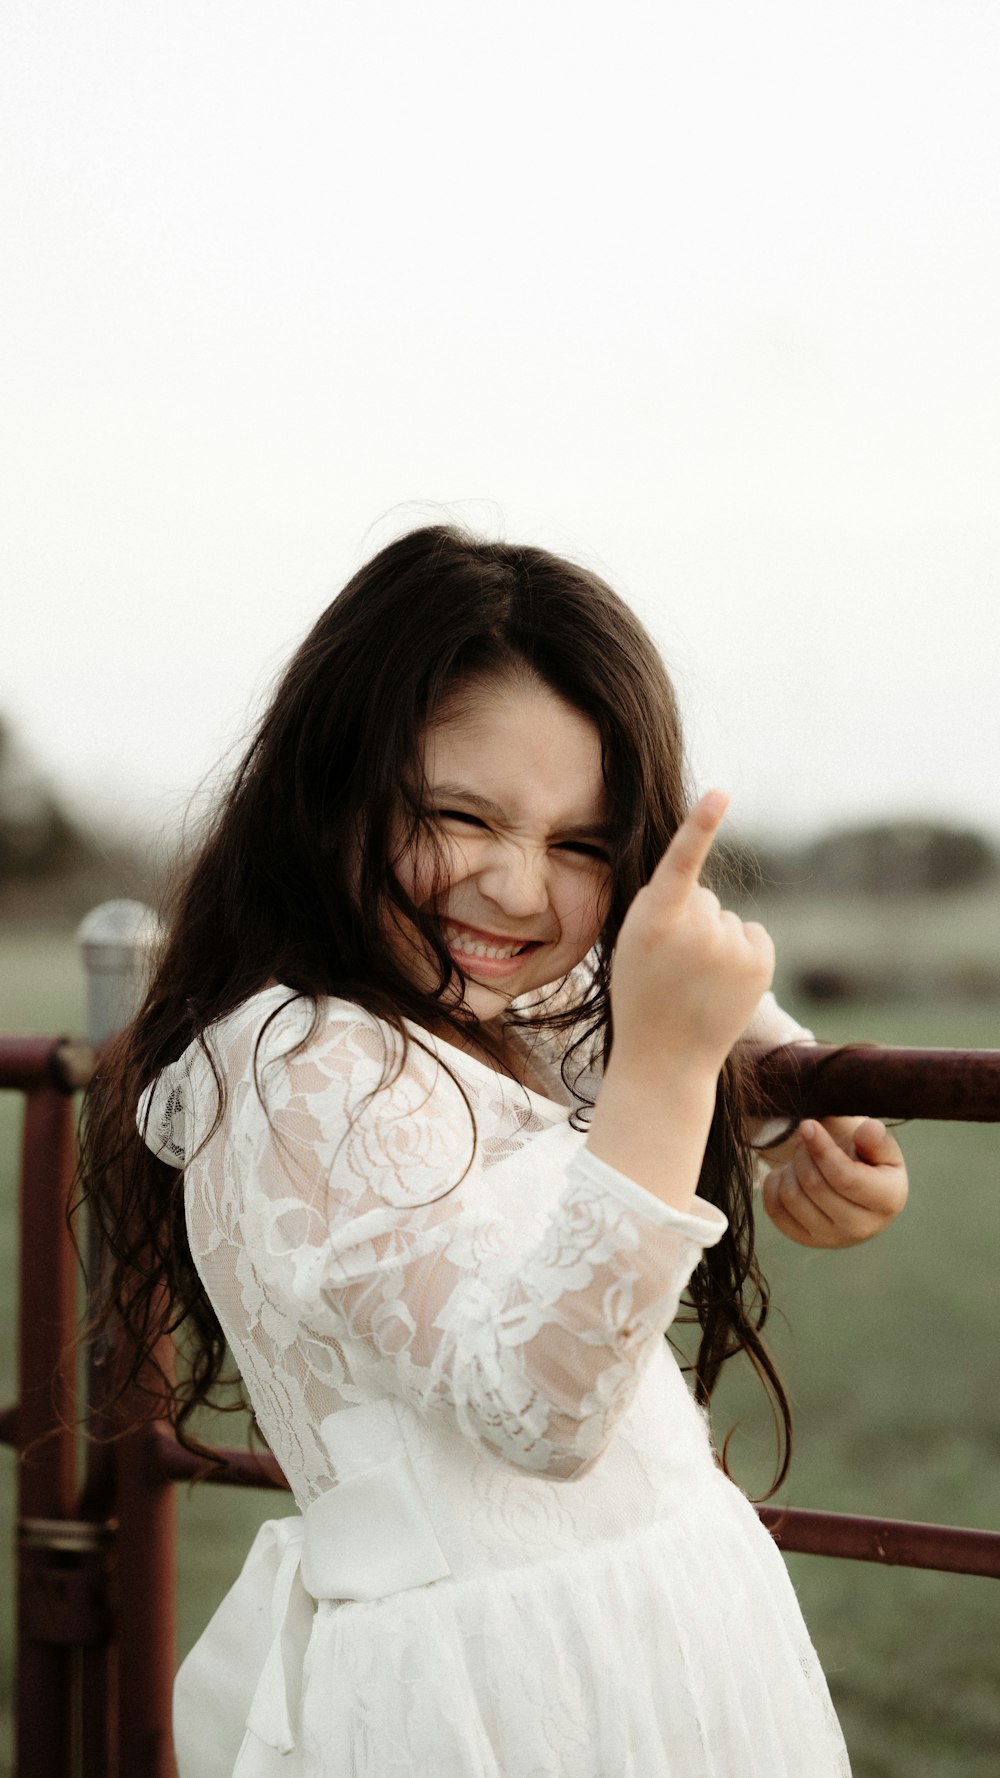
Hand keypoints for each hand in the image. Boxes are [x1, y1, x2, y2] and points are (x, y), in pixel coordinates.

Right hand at [609, 790, 775, 1075]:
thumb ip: (664, 906)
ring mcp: (733, 949)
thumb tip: (708, 889)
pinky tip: (722, 983)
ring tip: (694, 983)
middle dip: (691, 920)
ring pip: (726, 918)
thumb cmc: (642, 993)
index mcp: (655, 922)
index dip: (700, 826)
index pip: (681, 863)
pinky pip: (750, 933)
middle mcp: (697, 931)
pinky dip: (740, 952)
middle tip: (671, 966)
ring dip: (715, 940)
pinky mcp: (761, 963)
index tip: (720, 794)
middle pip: (704, 896)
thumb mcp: (634, 943)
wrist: (666, 1060)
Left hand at [761, 1116, 908, 1247]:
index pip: (844, 1177)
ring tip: (802, 1158)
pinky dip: (774, 1186)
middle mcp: (861, 1227)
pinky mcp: (805, 1240)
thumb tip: (870, 1130)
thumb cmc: (870, 1163)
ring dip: (790, 1168)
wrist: (857, 1193)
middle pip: (814, 1185)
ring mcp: (831, 1239)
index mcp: (887, 1200)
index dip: (822, 1149)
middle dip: (804, 1154)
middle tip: (808, 1141)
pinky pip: (775, 1209)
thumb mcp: (880, 1147)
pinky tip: (789, 1175)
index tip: (807, 1126)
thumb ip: (875, 1138)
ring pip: (791, 1196)